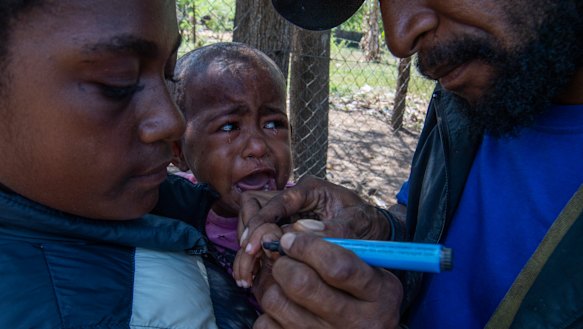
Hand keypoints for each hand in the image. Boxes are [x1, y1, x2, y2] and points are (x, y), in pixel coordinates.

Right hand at [236, 175, 390, 285]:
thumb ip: (333, 228)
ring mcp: (288, 211)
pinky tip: (252, 275)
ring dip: (247, 245)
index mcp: (311, 189)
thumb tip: (300, 233)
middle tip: (246, 262)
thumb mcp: (357, 224)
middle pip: (255, 206)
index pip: (278, 201)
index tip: (251, 245)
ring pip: (252, 220)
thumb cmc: (366, 223)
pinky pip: (261, 236)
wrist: (374, 231)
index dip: (261, 223)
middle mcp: (295, 197)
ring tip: (245, 274)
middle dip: (247, 233)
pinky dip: (254, 254)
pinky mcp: (285, 226)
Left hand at [253, 232, 402, 328]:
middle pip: (302, 284)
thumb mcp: (370, 269)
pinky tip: (283, 305)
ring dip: (273, 284)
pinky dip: (267, 310)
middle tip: (283, 257)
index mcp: (380, 295)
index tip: (290, 238)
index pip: (337, 266)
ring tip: (283, 281)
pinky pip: (265, 324)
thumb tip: (298, 228)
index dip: (307, 247)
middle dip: (284, 263)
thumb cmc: (365, 293)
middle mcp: (357, 323)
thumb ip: (341, 245)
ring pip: (277, 302)